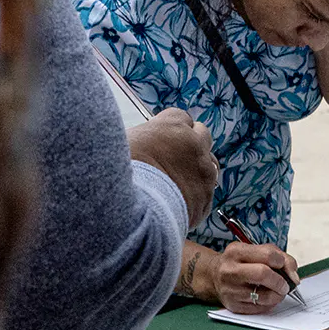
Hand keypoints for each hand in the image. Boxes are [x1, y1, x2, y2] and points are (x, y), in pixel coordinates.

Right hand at [128, 108, 215, 224]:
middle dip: (190, 142)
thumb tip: (137, 141)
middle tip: (174, 156)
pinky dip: (195, 195)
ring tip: (177, 181)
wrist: (130, 212)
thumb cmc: (119, 175)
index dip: (171, 128)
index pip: (179, 117)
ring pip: (209, 162)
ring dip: (197, 168)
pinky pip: (206, 192)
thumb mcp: (121, 143)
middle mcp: (193, 144)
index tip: (162, 137)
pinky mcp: (205, 197)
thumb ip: (138, 137)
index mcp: (172, 126)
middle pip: (201, 134)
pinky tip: (178, 201)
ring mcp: (204, 171)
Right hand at [214, 240, 300, 313]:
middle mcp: (230, 270)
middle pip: (263, 274)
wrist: (215, 276)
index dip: (282, 263)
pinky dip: (269, 304)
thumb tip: (294, 276)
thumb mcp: (257, 251)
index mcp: (236, 251)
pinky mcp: (233, 305)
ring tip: (278, 292)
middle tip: (285, 285)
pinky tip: (267, 298)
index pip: (268, 255)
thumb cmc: (242, 262)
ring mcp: (229, 289)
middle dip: (280, 281)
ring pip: (263, 296)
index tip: (284, 267)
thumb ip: (281, 258)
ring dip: (277, 296)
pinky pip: (259, 308)